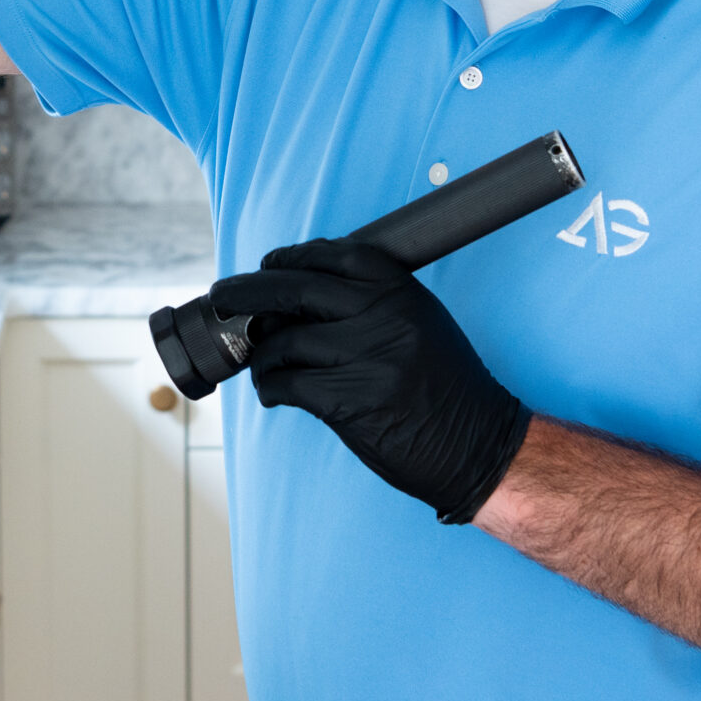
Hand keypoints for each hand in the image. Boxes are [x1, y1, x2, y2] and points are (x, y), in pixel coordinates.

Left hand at [207, 237, 530, 524]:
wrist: (478, 445)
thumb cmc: (447, 388)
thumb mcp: (421, 323)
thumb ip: (371, 302)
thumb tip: (298, 293)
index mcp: (401, 292)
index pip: (334, 255)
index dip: (291, 256)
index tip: (266, 263)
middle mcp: (383, 317)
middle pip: (294, 288)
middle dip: (248, 291)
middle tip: (222, 298)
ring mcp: (366, 358)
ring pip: (283, 342)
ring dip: (261, 356)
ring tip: (262, 367)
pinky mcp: (348, 401)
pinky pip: (287, 384)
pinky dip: (270, 388)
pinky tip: (272, 393)